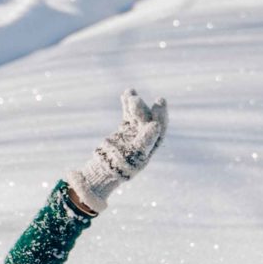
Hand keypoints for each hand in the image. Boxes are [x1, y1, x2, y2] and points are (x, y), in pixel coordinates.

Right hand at [65, 90, 167, 213]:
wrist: (102, 171)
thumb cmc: (120, 167)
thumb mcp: (134, 155)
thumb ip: (145, 140)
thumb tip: (156, 125)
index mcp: (151, 147)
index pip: (159, 129)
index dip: (160, 116)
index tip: (158, 103)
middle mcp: (145, 139)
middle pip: (147, 120)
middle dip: (143, 109)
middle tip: (136, 100)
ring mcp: (134, 133)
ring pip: (137, 115)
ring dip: (135, 104)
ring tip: (130, 92)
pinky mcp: (124, 129)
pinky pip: (127, 115)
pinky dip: (126, 105)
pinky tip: (126, 93)